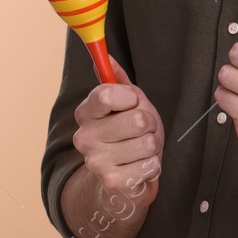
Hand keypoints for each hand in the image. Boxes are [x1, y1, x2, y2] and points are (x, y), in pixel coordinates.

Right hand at [72, 55, 163, 211]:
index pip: (106, 94)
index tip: (132, 102)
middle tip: (142, 130)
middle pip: (136, 120)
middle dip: (149, 124)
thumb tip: (106, 56)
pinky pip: (151, 164)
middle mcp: (84, 137)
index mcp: (86, 112)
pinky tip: (141, 166)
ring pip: (147, 143)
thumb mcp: (128, 102)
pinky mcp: (111, 182)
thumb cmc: (130, 132)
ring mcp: (95, 161)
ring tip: (141, 149)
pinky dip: (153, 165)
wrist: (126, 175)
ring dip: (152, 146)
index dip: (129, 97)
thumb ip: (117, 80)